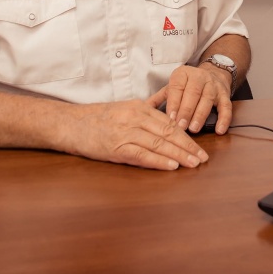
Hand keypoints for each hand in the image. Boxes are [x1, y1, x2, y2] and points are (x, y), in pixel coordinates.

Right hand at [65, 100, 208, 170]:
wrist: (70, 124)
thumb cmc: (97, 118)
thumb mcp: (124, 108)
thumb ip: (146, 111)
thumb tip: (167, 114)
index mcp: (138, 107)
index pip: (169, 122)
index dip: (186, 137)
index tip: (199, 147)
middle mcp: (134, 117)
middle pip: (168, 132)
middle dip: (188, 147)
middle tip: (203, 158)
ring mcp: (125, 132)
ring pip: (158, 143)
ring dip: (178, 155)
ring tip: (192, 164)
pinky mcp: (115, 147)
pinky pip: (141, 154)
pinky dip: (158, 161)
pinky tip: (171, 166)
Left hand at [152, 64, 232, 134]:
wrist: (213, 73)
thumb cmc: (187, 85)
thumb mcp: (172, 87)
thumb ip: (158, 99)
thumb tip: (140, 112)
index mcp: (182, 74)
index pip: (177, 88)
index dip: (174, 103)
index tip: (169, 119)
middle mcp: (199, 77)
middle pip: (193, 93)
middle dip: (186, 111)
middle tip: (180, 127)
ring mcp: (213, 85)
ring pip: (208, 99)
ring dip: (201, 115)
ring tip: (194, 129)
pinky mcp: (225, 94)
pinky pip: (226, 106)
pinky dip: (224, 118)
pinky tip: (219, 130)